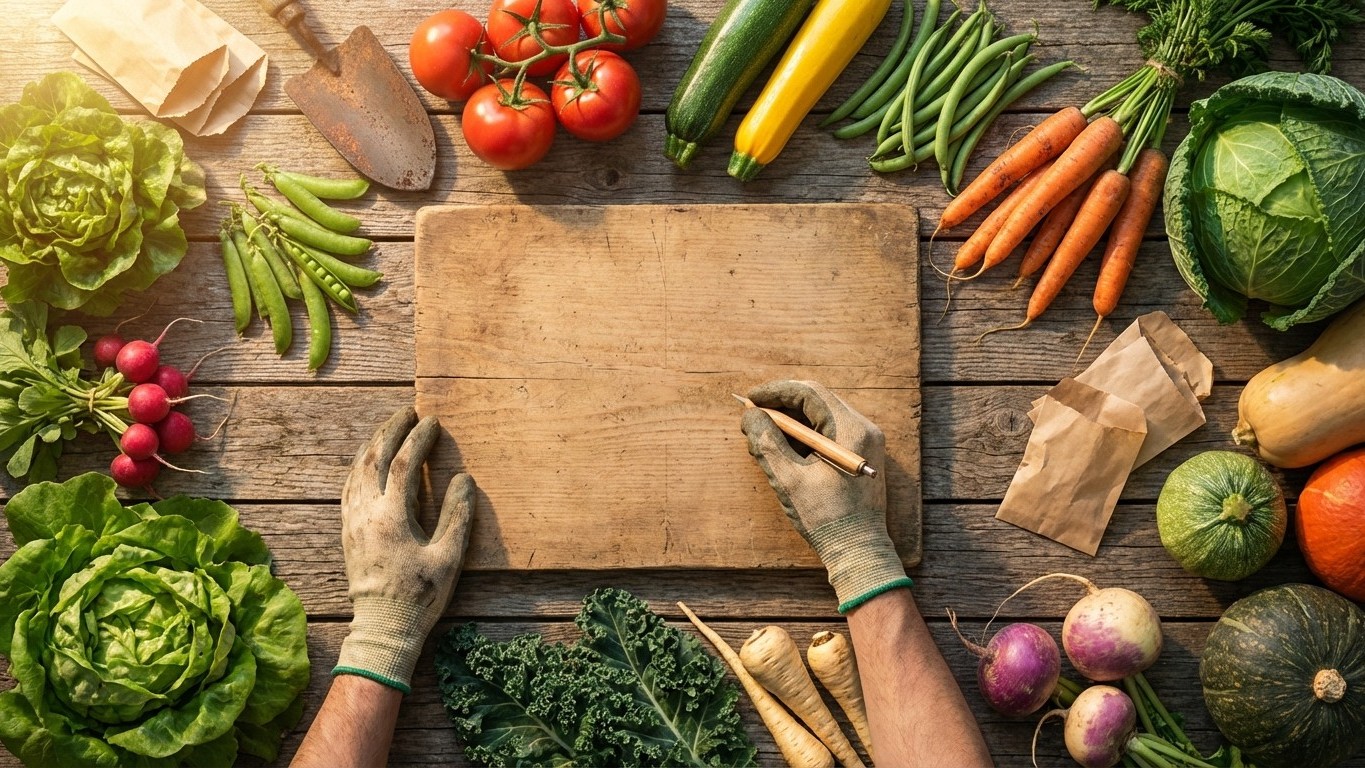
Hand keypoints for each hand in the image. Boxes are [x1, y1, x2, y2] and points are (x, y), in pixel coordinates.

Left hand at [334, 407, 474, 692]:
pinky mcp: (347, 531)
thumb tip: (463, 479)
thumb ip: (457, 515)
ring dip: (372, 443)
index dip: (417, 439)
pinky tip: (366, 460)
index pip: (402, 464)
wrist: (383, 628)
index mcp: (392, 517)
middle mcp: (366, 513)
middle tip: (407, 412)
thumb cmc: (420, 595)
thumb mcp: (449, 557)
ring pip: (357, 470)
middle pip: (373, 458)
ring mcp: (352, 521)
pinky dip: (358, 465)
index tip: (431, 421)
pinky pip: (348, 487)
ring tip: (388, 427)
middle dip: (390, 430)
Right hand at [741, 380, 910, 612]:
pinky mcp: (859, 456)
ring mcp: (864, 442)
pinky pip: (828, 434)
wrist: (858, 551)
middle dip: (781, 407)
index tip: (750, 400)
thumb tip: (750, 416)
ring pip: (821, 417)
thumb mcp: (788, 479)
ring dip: (790, 423)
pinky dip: (803, 437)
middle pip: (816, 401)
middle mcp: (863, 429)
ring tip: (762, 438)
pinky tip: (782, 451)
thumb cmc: (825, 517)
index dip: (776, 391)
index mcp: (851, 429)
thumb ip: (767, 443)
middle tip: (753, 418)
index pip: (810, 393)